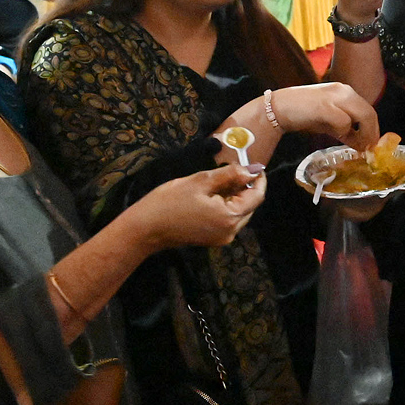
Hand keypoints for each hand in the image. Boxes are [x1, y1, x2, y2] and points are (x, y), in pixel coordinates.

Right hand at [138, 164, 265, 250]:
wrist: (145, 228)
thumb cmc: (169, 202)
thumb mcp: (201, 181)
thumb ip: (230, 174)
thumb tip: (252, 170)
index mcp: (230, 217)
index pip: (256, 197)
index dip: (258, 179)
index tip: (255, 165)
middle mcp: (230, 232)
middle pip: (249, 206)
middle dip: (245, 187)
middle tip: (233, 169)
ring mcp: (222, 238)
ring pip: (239, 213)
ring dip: (234, 196)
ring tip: (218, 180)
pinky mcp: (213, 239)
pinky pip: (227, 219)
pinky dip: (225, 205)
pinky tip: (211, 195)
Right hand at [269, 81, 380, 150]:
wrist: (277, 108)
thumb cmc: (303, 114)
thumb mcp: (329, 122)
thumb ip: (345, 130)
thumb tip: (361, 144)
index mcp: (344, 92)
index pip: (368, 110)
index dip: (373, 129)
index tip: (372, 144)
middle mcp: (343, 91)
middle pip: (369, 113)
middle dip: (371, 134)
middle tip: (367, 149)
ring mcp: (334, 97)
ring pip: (362, 116)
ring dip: (361, 134)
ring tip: (355, 146)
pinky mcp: (325, 106)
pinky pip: (344, 122)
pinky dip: (343, 132)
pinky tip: (335, 136)